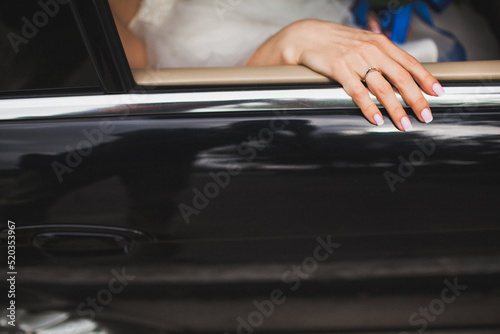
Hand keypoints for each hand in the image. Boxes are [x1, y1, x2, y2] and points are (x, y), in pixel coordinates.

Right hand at [247, 19, 443, 130]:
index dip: (426, 78)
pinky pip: (357, 92)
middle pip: (401, 77)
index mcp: (380, 43)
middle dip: (416, 99)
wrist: (307, 36)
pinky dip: (368, 107)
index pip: (409, 62)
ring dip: (395, 108)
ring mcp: (356, 59)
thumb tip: (397, 75)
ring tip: (403, 124)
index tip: (438, 93)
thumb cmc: (335, 43)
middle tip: (425, 115)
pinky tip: (376, 118)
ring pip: (382, 87)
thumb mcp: (362, 44)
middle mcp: (372, 50)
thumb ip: (379, 56)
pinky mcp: (339, 68)